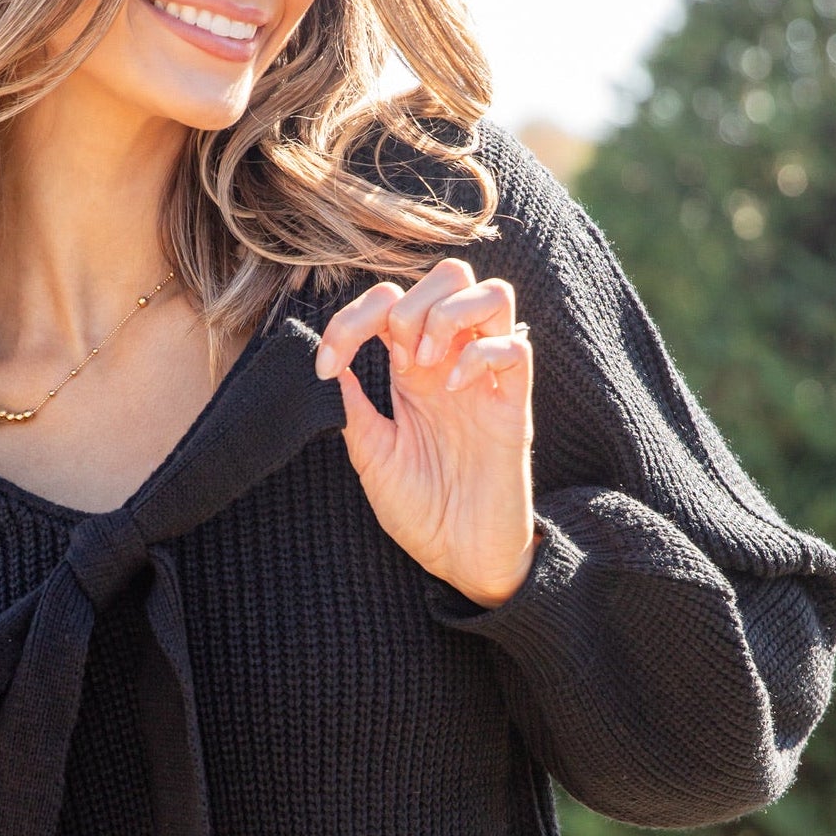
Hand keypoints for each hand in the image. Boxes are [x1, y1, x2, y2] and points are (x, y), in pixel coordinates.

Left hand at [314, 259, 537, 607]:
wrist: (462, 560)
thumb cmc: (421, 511)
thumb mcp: (370, 453)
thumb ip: (351, 405)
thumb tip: (320, 360)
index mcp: (414, 370)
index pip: (392, 300)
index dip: (352, 316)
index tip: (326, 364)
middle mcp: (453, 363)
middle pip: (451, 275)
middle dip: (411, 302)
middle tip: (395, 358)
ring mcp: (487, 381)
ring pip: (493, 293)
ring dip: (448, 316)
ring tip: (425, 365)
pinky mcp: (515, 407)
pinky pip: (516, 345)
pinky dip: (480, 353)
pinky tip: (454, 389)